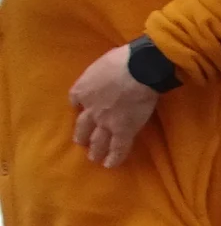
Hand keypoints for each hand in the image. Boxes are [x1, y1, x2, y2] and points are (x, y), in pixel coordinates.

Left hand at [69, 44, 159, 167]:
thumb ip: (101, 72)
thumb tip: (108, 71)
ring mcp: (106, 122)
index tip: (81, 107)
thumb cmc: (123, 59)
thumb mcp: (103, 61)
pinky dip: (114, 158)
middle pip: (82, 126)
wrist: (139, 69)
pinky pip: (118, 148)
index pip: (75, 100)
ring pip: (97, 140)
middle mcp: (90, 109)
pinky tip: (110, 165)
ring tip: (94, 158)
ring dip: (95, 150)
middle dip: (81, 135)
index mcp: (83, 90)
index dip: (79, 105)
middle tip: (81, 142)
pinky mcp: (123, 130)